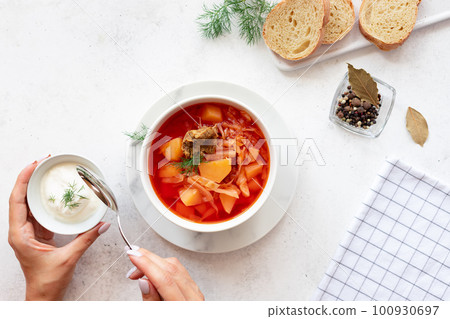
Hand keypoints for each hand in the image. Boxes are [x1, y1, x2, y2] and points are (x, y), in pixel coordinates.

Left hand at [8, 160, 110, 299]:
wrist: (44, 295)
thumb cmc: (48, 281)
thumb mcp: (68, 257)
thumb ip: (86, 239)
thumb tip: (101, 225)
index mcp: (20, 234)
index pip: (16, 201)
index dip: (23, 180)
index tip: (33, 165)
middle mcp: (20, 230)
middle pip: (20, 198)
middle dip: (29, 178)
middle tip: (42, 163)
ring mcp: (27, 232)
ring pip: (27, 204)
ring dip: (35, 188)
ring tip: (46, 173)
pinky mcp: (36, 235)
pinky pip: (38, 212)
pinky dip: (44, 201)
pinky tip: (53, 194)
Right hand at [125, 246, 203, 300]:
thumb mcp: (154, 317)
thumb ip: (150, 300)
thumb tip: (144, 280)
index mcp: (184, 307)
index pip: (164, 279)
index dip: (146, 264)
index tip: (132, 255)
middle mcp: (194, 299)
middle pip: (171, 269)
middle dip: (148, 259)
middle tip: (131, 254)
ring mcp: (196, 294)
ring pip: (176, 267)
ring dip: (155, 261)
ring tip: (138, 265)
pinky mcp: (194, 291)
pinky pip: (180, 271)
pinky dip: (164, 266)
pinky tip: (153, 267)